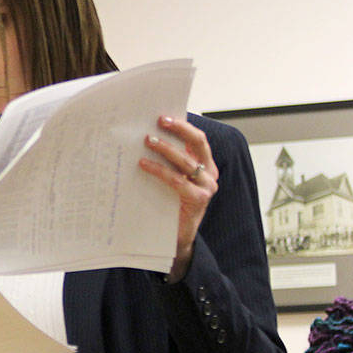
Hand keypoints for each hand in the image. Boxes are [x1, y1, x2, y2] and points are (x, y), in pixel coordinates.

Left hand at [138, 115, 217, 281]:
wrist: (175, 237)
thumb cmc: (170, 204)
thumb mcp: (169, 179)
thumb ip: (166, 162)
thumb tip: (144, 137)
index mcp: (204, 165)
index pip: (197, 139)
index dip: (183, 125)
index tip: (163, 116)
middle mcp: (209, 174)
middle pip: (197, 144)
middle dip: (178, 130)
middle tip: (158, 121)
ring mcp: (206, 188)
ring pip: (186, 161)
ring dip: (166, 148)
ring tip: (146, 140)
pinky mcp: (198, 201)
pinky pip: (177, 181)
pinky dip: (160, 170)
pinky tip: (144, 164)